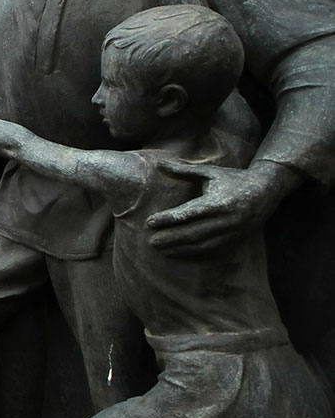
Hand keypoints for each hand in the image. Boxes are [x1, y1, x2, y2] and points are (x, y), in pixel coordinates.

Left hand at [146, 160, 295, 255]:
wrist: (267, 191)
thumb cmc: (233, 179)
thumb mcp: (210, 172)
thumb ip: (184, 170)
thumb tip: (158, 164)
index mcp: (218, 201)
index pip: (188, 213)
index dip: (168, 219)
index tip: (149, 222)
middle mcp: (226, 219)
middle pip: (193, 233)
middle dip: (170, 238)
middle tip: (150, 241)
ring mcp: (232, 232)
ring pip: (201, 244)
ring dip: (178, 248)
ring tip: (159, 248)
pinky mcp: (236, 240)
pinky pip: (212, 251)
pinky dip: (193, 254)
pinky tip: (177, 253)